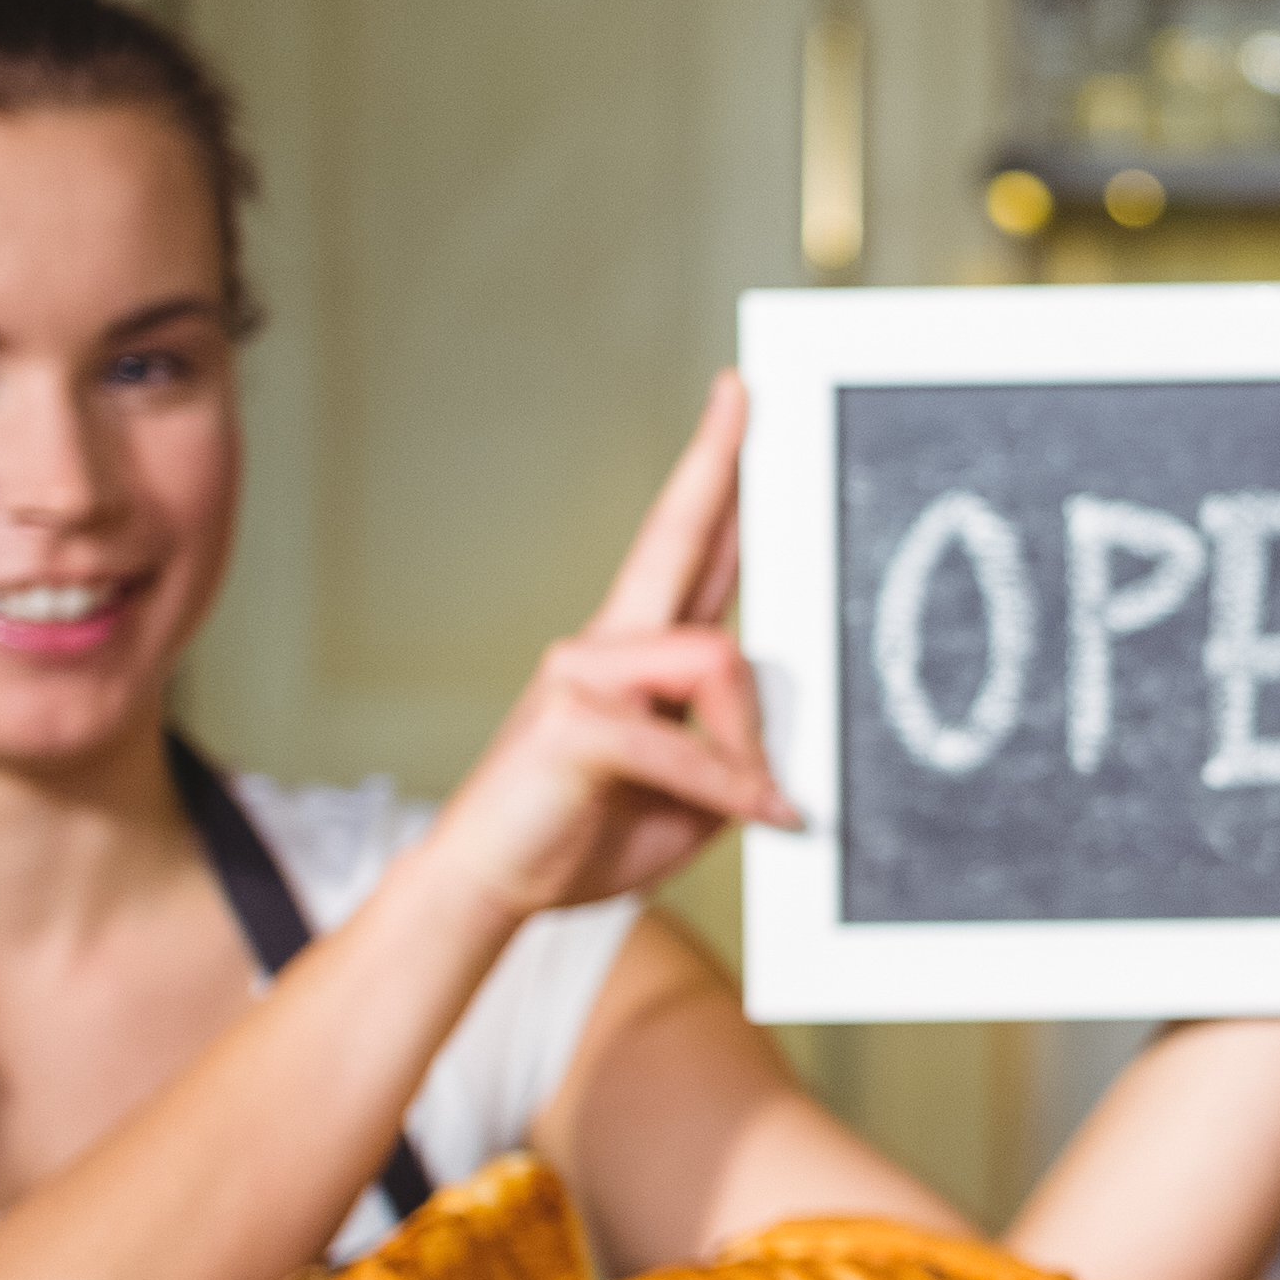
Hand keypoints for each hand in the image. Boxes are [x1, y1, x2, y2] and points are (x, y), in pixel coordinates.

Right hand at [411, 371, 804, 922]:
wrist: (490, 888)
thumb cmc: (583, 836)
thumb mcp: (694, 796)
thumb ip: (740, 752)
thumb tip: (789, 738)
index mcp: (635, 651)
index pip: (686, 547)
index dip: (715, 477)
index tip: (737, 404)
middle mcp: (607, 643)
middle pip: (675, 535)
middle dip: (717, 462)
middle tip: (743, 391)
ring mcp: (583, 671)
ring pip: (719, 661)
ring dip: (752, 742)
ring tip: (761, 801)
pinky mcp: (574, 719)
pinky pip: (686, 741)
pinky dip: (732, 785)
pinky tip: (764, 815)